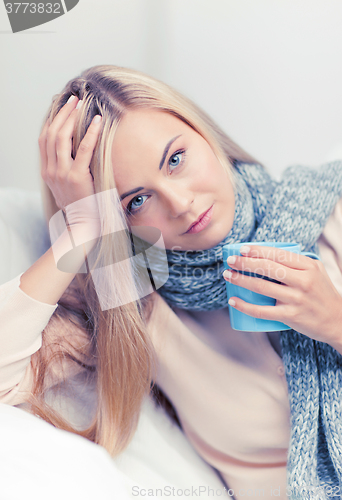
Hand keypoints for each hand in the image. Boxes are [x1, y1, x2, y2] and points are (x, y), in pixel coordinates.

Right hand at [39, 95, 102, 225]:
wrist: (82, 225)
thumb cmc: (79, 206)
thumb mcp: (65, 187)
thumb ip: (64, 171)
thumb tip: (73, 155)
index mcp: (47, 172)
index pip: (44, 140)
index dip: (52, 120)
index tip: (62, 107)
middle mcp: (51, 170)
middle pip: (51, 134)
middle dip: (62, 113)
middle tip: (73, 99)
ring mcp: (62, 174)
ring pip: (62, 138)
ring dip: (72, 118)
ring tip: (82, 104)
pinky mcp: (77, 177)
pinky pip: (84, 150)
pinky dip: (90, 133)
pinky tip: (97, 121)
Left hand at [222, 245, 341, 346]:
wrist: (337, 320)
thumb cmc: (321, 293)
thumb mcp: (315, 271)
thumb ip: (295, 262)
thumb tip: (265, 254)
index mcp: (308, 266)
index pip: (278, 254)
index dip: (258, 250)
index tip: (242, 249)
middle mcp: (303, 281)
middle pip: (268, 268)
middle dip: (245, 263)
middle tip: (230, 260)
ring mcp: (297, 299)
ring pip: (262, 287)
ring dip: (240, 280)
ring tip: (228, 275)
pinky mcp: (291, 316)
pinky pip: (262, 311)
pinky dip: (245, 306)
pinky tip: (233, 301)